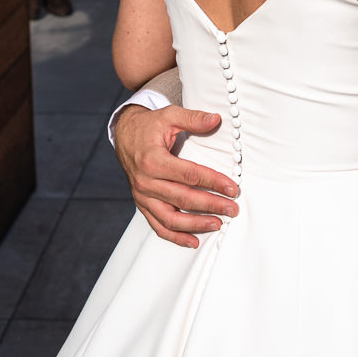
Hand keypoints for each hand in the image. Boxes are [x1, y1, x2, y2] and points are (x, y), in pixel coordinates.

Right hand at [114, 104, 238, 247]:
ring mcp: (142, 196)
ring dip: (195, 224)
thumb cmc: (150, 126)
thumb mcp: (169, 115)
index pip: (189, 175)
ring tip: (218, 224)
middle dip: (211, 205)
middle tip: (233, 209)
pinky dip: (175, 236)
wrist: (124, 135)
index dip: (213, 182)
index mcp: (153, 160)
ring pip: (170, 218)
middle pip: (183, 198)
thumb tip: (215, 119)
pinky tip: (193, 240)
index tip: (232, 188)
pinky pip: (158, 225)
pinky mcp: (142, 204)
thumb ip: (192, 118)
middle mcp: (146, 181)